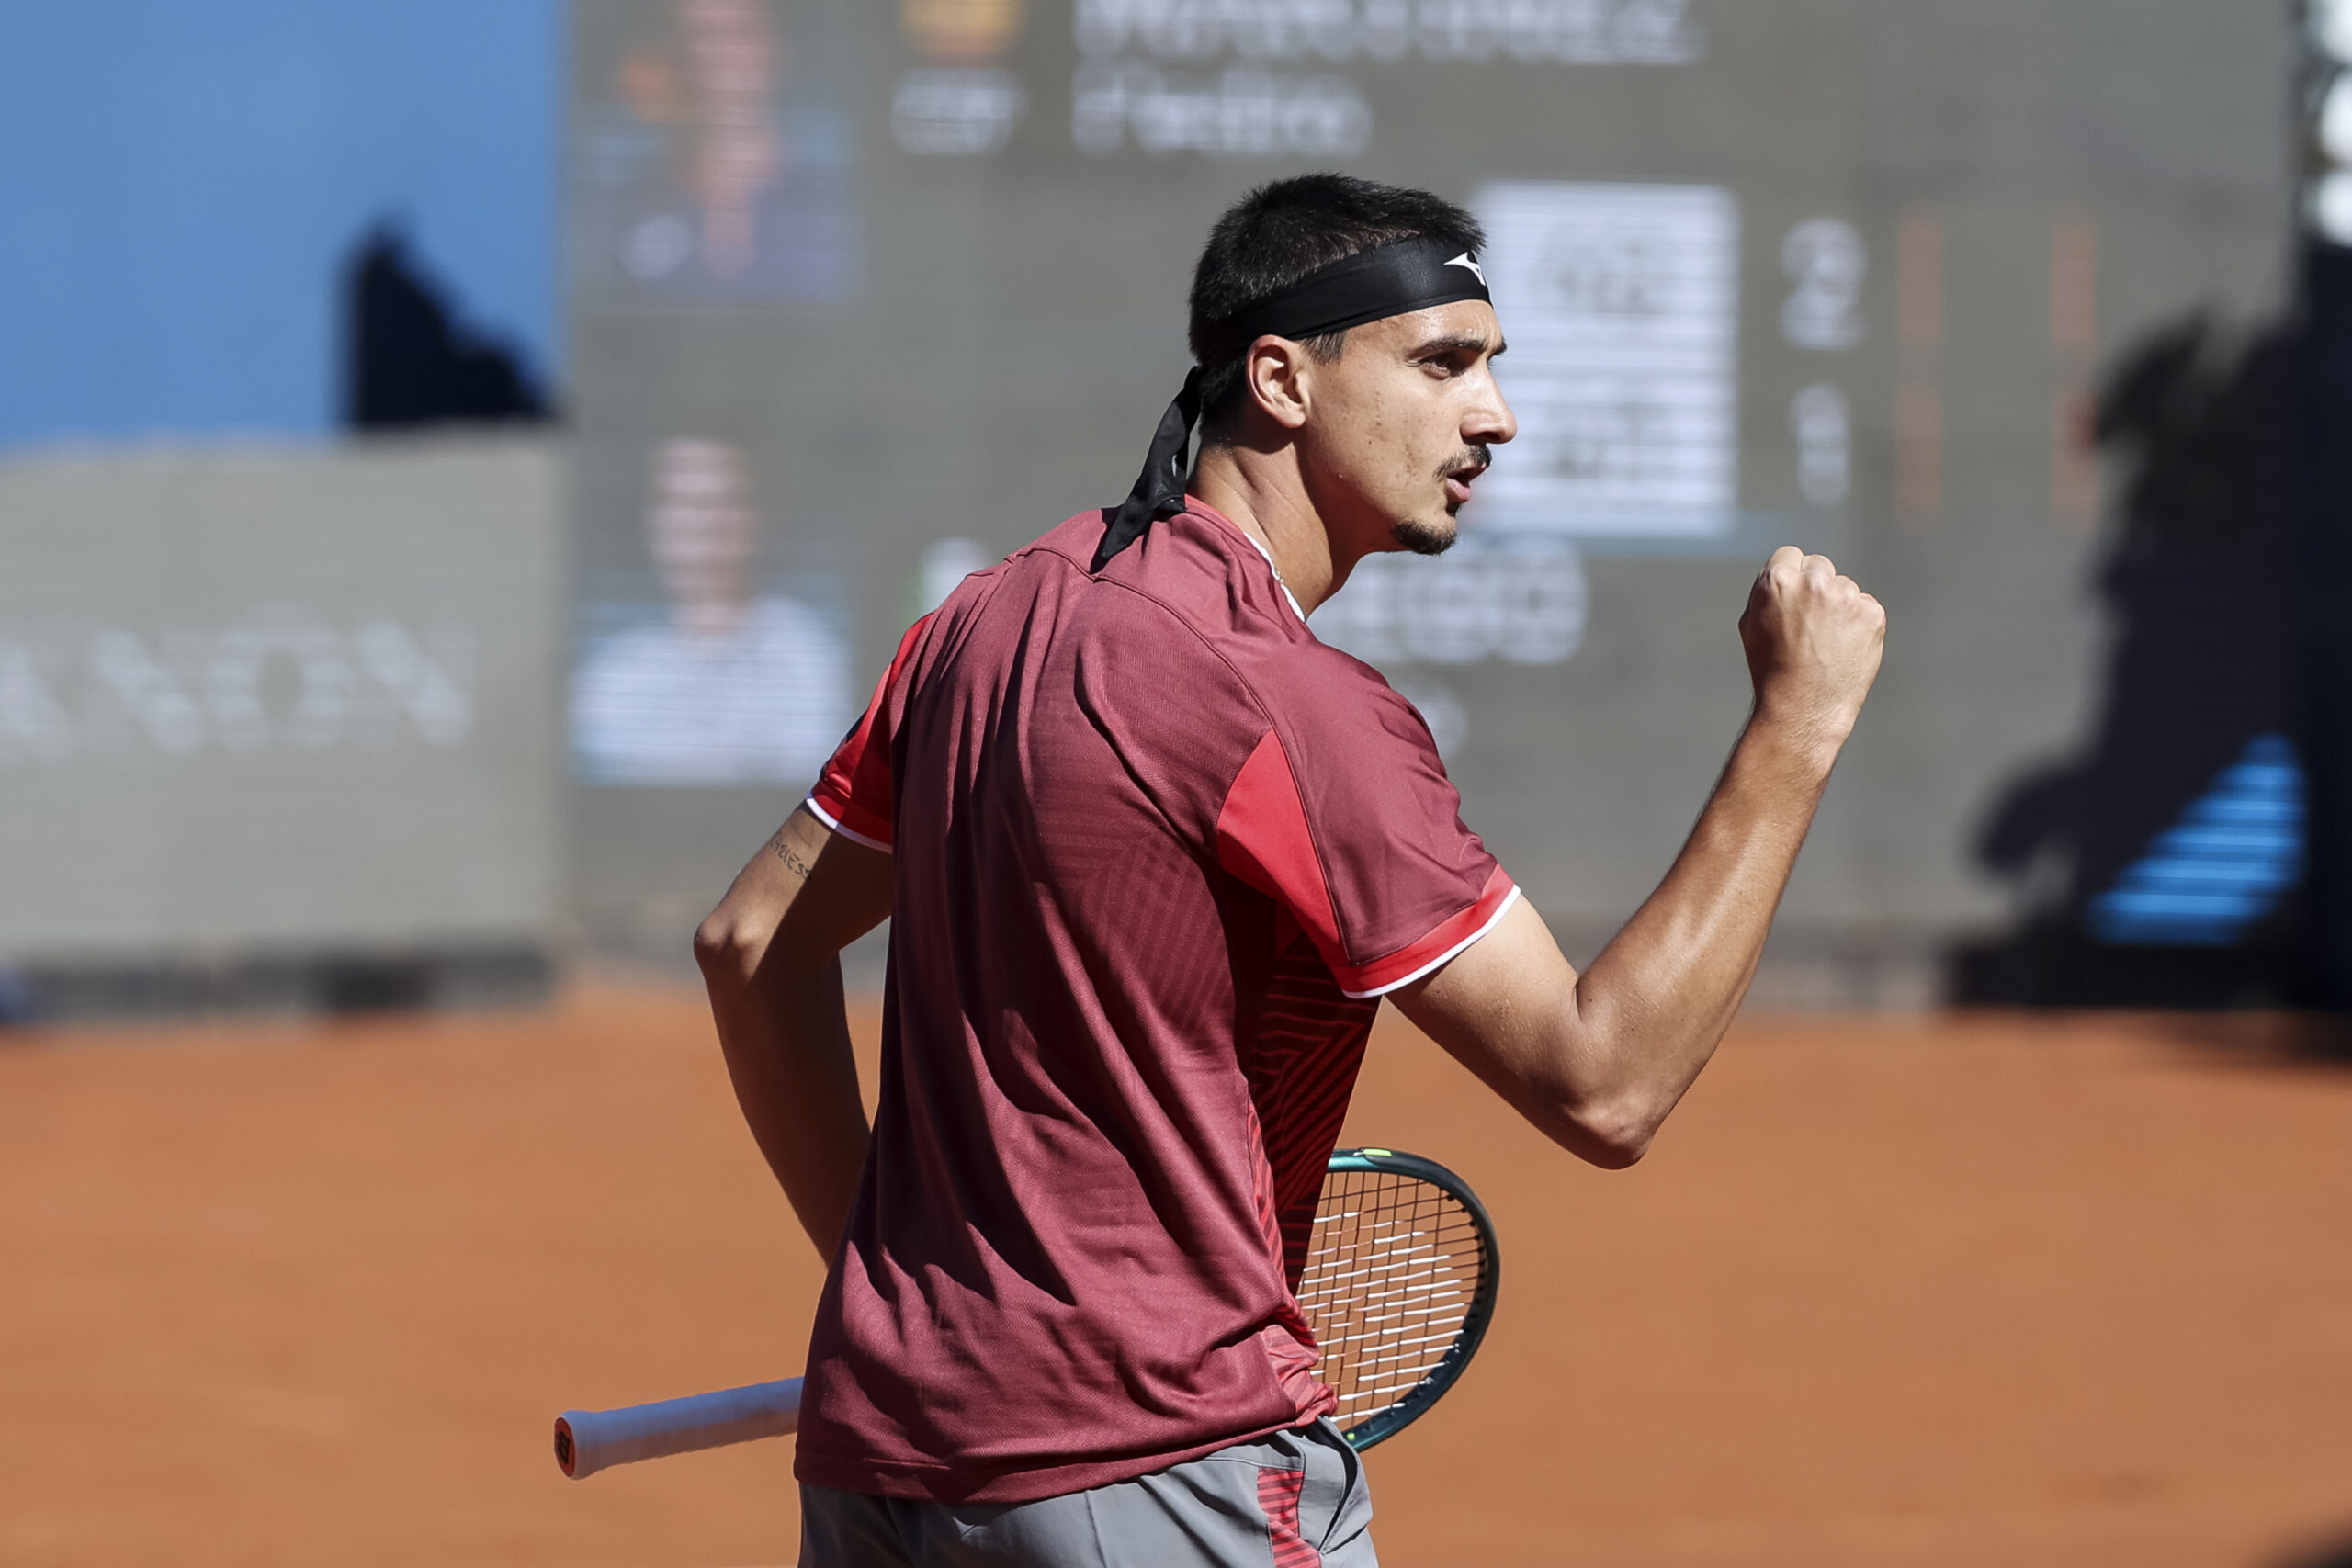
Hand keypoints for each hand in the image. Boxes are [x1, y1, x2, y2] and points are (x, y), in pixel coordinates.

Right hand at [1738, 546, 1884, 755]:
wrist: (1802, 708)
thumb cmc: (1771, 670)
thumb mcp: (1751, 624)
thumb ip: (1768, 592)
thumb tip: (1785, 573)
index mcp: (1776, 580)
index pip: (1790, 555)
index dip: (1790, 578)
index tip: (1793, 599)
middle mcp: (1813, 581)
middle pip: (1819, 565)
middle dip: (1816, 587)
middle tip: (1810, 625)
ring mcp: (1846, 596)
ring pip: (1844, 587)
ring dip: (1838, 607)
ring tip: (1826, 644)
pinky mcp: (1871, 612)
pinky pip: (1865, 607)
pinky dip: (1858, 624)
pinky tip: (1844, 648)